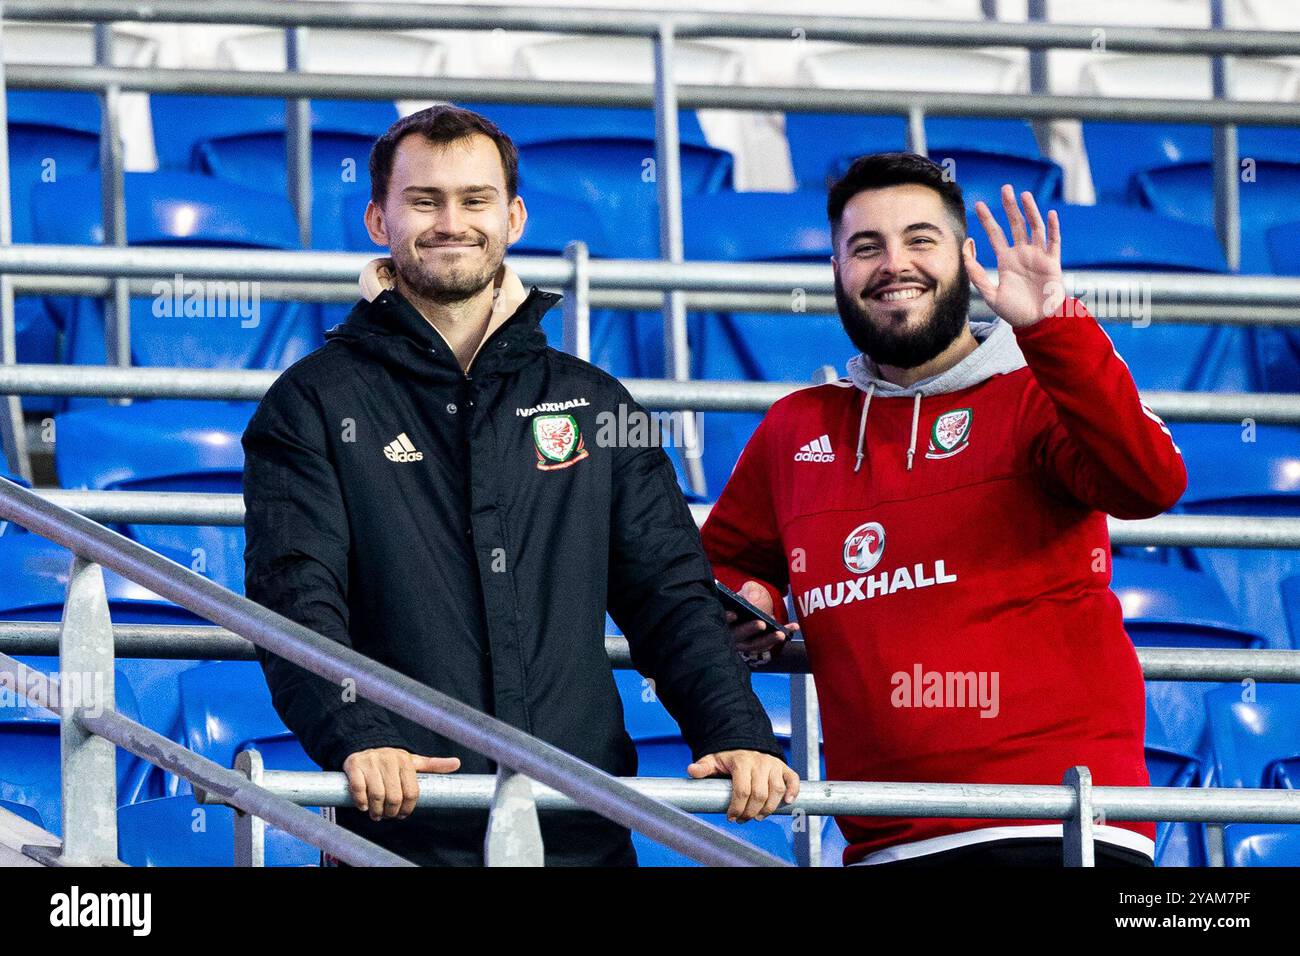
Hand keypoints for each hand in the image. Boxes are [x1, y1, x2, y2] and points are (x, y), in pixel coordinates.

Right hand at [342, 747, 460, 820]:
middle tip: (387, 816)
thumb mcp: (413, 761)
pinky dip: (361, 802)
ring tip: (376, 814)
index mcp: (406, 761)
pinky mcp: (354, 765)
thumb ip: (434, 764)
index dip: (407, 808)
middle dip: (391, 812)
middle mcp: (389, 760)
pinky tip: (363, 806)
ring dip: (376, 811)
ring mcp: (371, 762)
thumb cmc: (392, 760)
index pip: (411, 792)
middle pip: (394, 797)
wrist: (365, 745)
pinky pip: (358, 788)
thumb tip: (457, 763)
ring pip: (376, 794)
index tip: (402, 814)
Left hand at [686, 750, 799, 822]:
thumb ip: (703, 767)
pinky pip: (793, 779)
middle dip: (751, 812)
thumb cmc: (727, 756)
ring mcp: (773, 765)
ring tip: (758, 816)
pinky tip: (788, 802)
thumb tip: (691, 771)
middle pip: (760, 794)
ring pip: (776, 790)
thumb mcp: (713, 760)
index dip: (737, 808)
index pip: (742, 790)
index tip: (731, 817)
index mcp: (741, 762)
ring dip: (769, 808)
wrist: (744, 742)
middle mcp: (760, 763)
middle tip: (743, 819)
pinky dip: (793, 791)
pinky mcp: (783, 767)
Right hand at [724, 580, 798, 666]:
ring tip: (780, 634)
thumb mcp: (745, 591)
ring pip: (756, 645)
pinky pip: (771, 643)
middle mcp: (732, 635)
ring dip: (769, 640)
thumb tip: (751, 601)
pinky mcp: (760, 646)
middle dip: (750, 629)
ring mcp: (745, 643)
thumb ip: (747, 593)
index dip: (727, 618)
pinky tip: (794, 627)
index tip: (734, 614)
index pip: (722, 620)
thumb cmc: (744, 600)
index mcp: (725, 620)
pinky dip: (782, 635)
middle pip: (739, 635)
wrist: (751, 609)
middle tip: (761, 624)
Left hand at [964, 184, 1064, 327]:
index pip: (995, 235)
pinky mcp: (1053, 262)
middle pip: (1015, 224)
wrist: (1036, 323)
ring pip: (1034, 228)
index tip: (978, 205)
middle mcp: (1022, 254)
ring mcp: (1038, 256)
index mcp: (1006, 260)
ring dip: (1030, 211)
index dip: (987, 220)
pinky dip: (1053, 228)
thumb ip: (976, 273)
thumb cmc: (1013, 312)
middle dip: (1010, 207)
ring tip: (1023, 195)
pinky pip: (1054, 242)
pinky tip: (1049, 214)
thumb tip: (966, 250)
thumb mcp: (989, 293)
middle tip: (1005, 188)